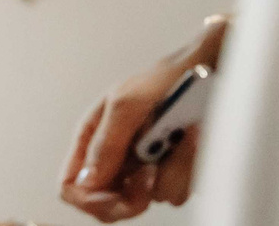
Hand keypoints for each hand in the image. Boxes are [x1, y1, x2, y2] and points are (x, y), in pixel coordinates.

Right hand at [61, 20, 225, 220]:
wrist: (207, 73)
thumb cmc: (162, 78)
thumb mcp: (127, 104)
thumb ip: (105, 143)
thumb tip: (88, 181)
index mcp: (93, 138)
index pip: (72, 185)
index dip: (89, 199)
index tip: (116, 197)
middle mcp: (116, 156)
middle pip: (108, 205)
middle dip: (132, 197)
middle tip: (151, 175)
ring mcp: (144, 166)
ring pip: (151, 198)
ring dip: (171, 171)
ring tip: (179, 139)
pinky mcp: (172, 172)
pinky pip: (177, 191)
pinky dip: (188, 170)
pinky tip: (189, 143)